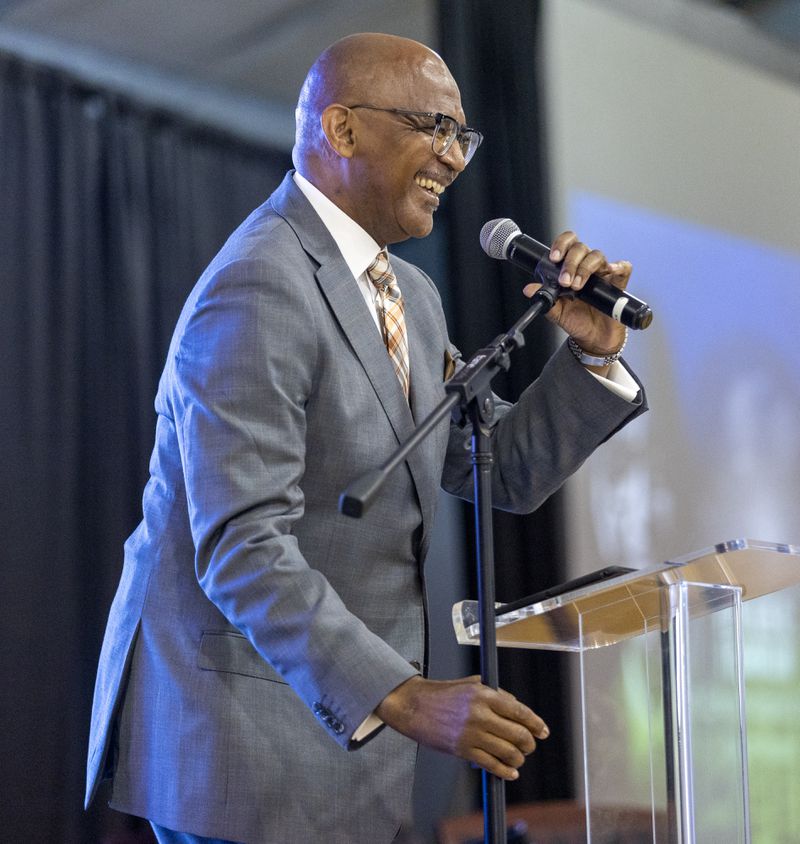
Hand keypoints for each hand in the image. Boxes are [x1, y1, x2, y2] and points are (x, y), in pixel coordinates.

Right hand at [375, 675, 548, 780]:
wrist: (415, 706)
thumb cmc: (443, 694)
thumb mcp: (471, 684)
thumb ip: (496, 694)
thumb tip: (517, 707)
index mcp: (484, 695)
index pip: (519, 711)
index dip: (536, 723)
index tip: (543, 731)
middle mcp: (480, 714)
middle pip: (518, 734)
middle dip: (529, 743)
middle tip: (529, 745)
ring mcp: (471, 734)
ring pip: (508, 752)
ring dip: (518, 758)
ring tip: (518, 758)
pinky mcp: (463, 750)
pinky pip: (491, 765)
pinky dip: (505, 771)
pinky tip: (510, 772)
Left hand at [523, 230, 630, 359]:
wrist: (593, 339)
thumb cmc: (576, 321)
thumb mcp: (556, 312)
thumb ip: (544, 299)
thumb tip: (529, 289)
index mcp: (570, 268)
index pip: (567, 244)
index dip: (561, 245)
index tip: (554, 258)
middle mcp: (586, 267)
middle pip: (580, 248)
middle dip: (570, 262)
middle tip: (565, 281)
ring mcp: (602, 274)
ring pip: (597, 256)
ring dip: (585, 268)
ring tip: (577, 286)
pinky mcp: (618, 283)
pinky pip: (623, 268)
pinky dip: (618, 266)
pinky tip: (610, 272)